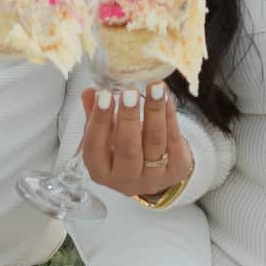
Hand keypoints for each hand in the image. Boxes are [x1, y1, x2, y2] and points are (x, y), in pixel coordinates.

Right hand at [79, 82, 192, 199]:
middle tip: (130, 92)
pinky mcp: (176, 170)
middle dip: (128, 118)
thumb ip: (96, 114)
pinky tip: (166, 97)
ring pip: (154, 142)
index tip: (103, 95)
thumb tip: (89, 92)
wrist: (157, 173)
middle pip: (128, 148)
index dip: (99, 121)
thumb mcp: (107, 135)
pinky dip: (170, 115)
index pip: (95, 147)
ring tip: (155, 86)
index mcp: (100, 171)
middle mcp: (125, 178)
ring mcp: (153, 177)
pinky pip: (174, 139)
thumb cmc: (125, 149)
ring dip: (155, 111)